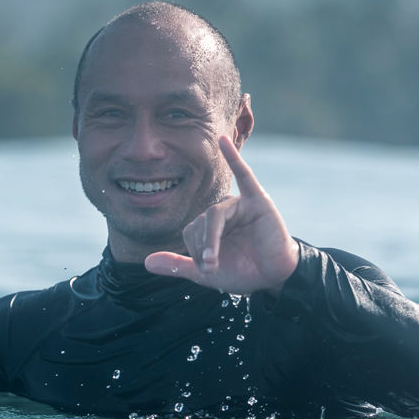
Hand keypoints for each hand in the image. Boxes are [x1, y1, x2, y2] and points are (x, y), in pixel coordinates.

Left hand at [145, 136, 298, 295]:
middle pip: (201, 221)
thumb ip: (177, 265)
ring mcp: (239, 203)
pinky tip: (222, 140)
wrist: (272, 278)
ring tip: (213, 261)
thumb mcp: (205, 272)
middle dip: (204, 247)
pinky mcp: (257, 200)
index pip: (191, 230)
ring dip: (211, 239)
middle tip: (212, 267)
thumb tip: (146, 263)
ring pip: (215, 214)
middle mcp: (223, 211)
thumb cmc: (242, 272)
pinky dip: (233, 157)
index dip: (196, 251)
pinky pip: (244, 174)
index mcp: (210, 224)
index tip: (207, 269)